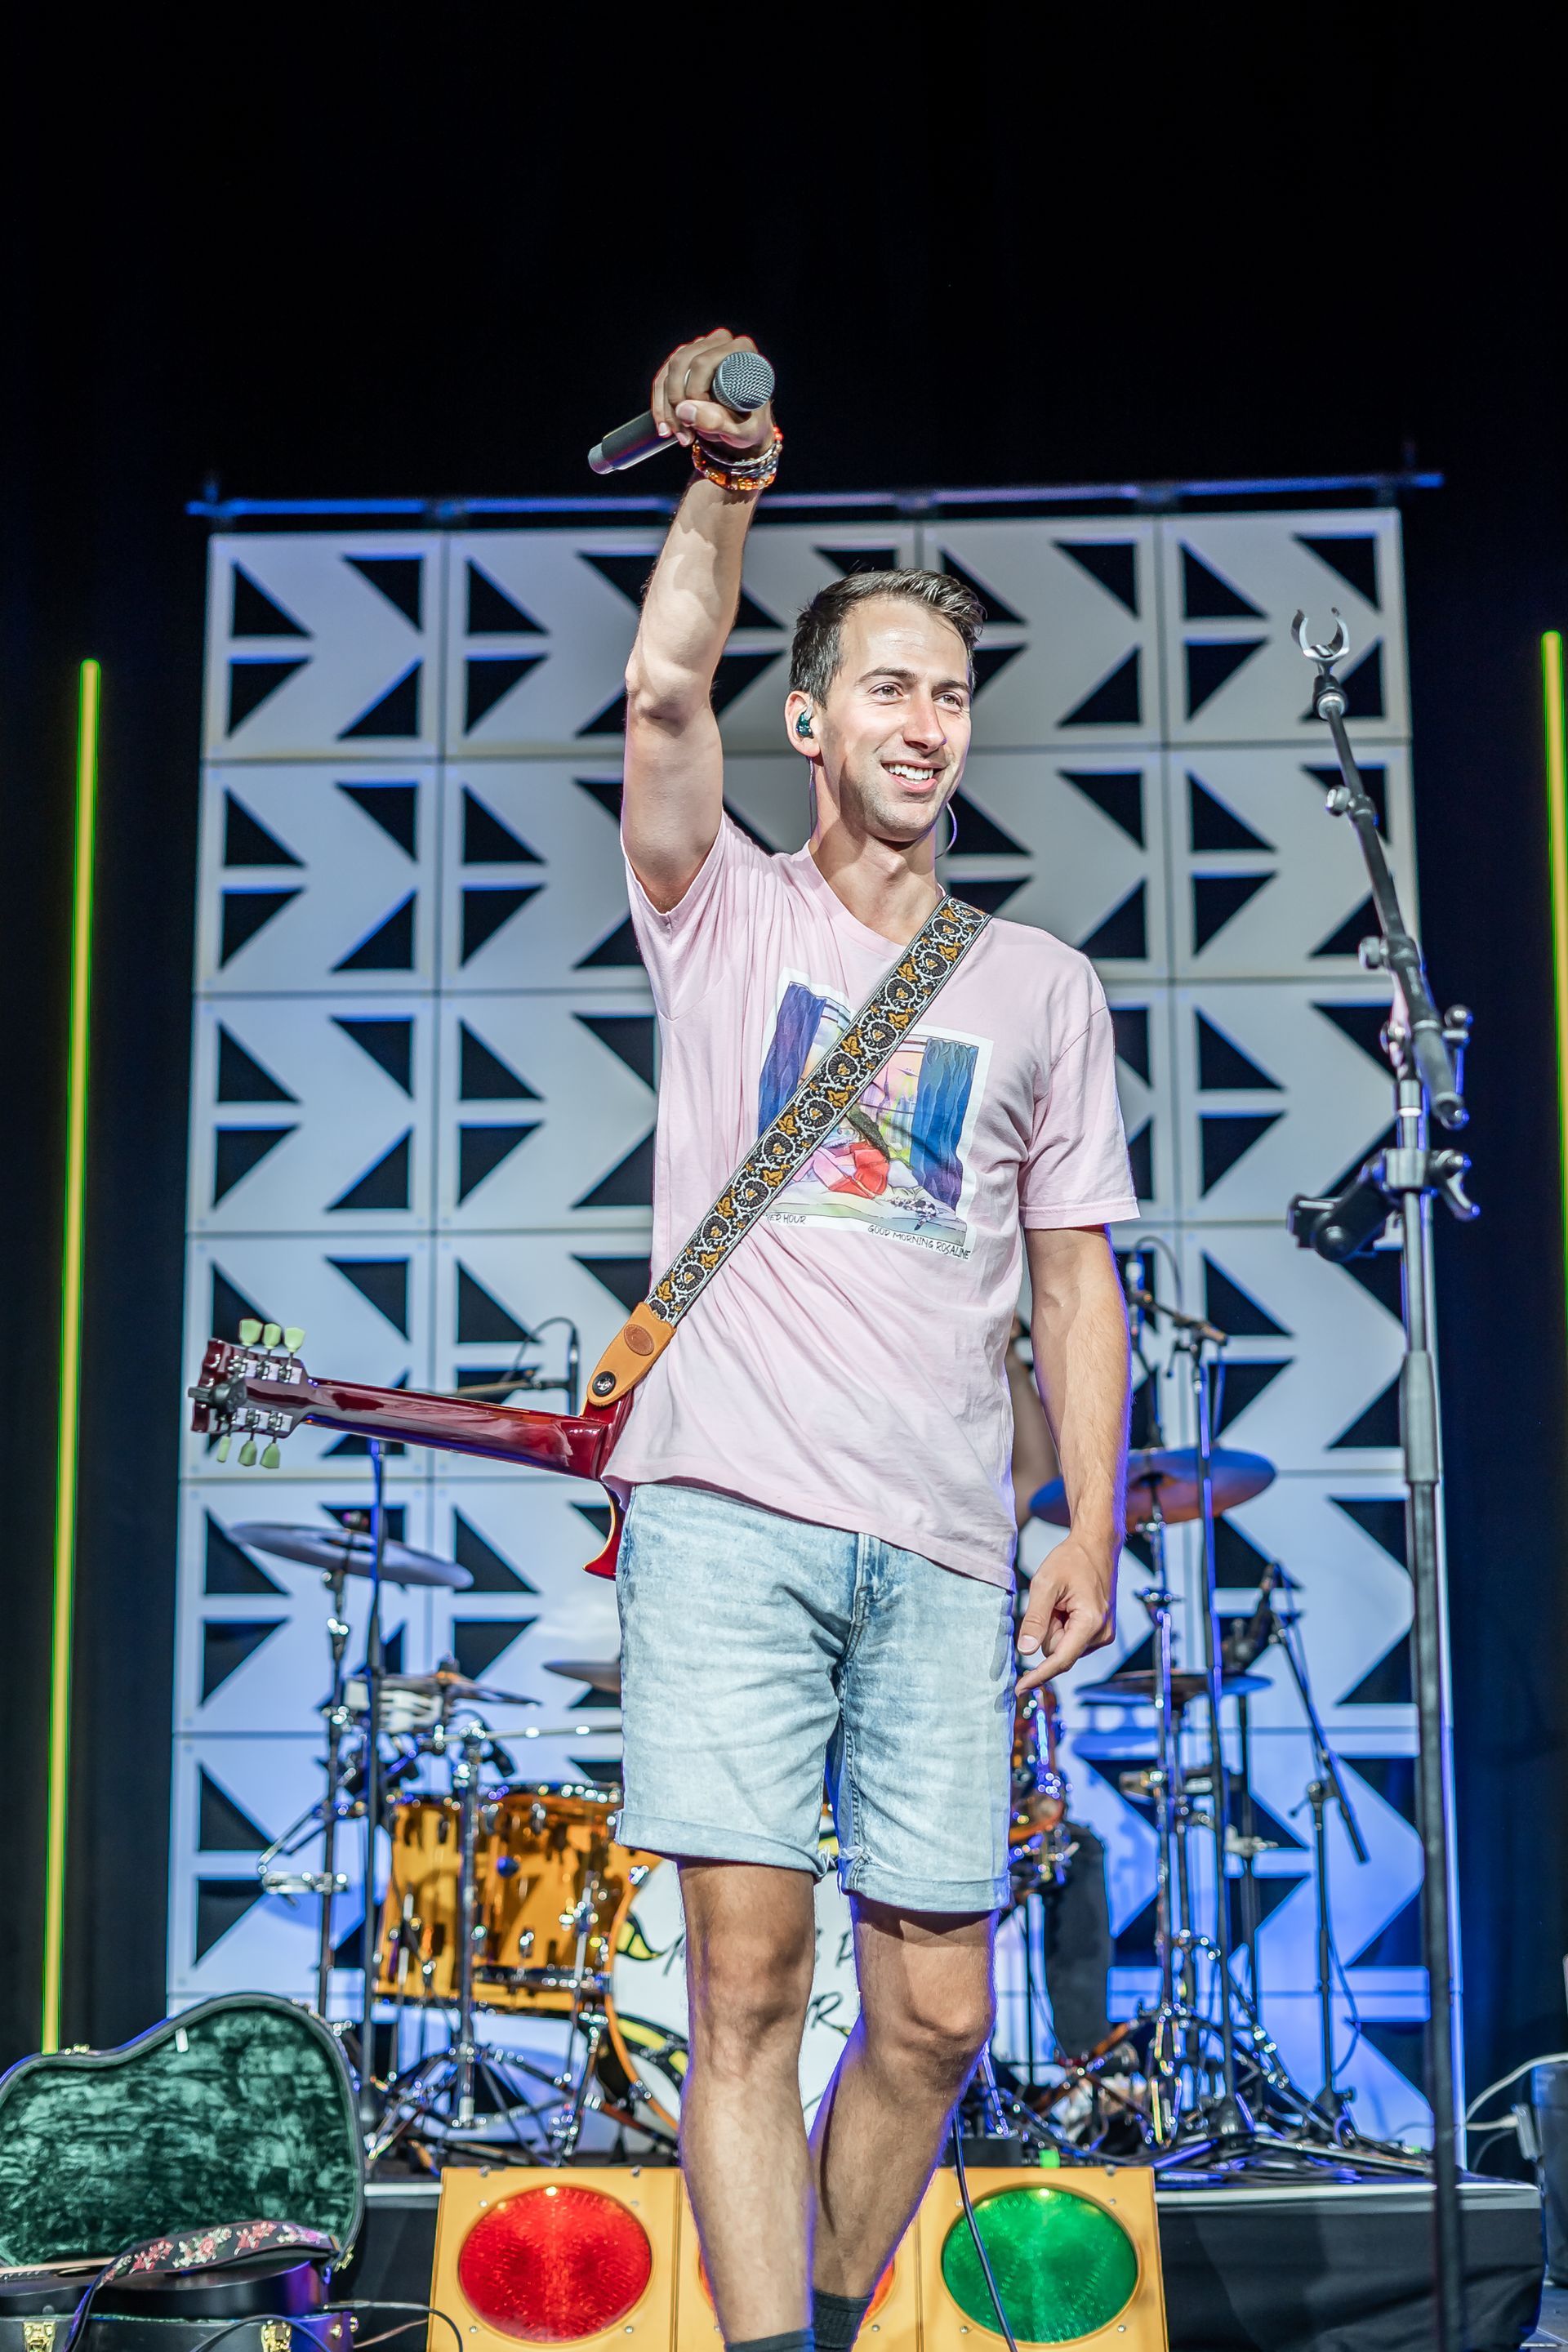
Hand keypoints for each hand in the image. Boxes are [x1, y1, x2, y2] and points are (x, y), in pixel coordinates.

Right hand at [648, 328, 774, 454]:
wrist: (744, 427)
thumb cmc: (749, 425)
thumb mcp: (740, 430)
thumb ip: (717, 421)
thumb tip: (685, 410)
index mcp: (740, 350)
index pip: (703, 363)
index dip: (694, 393)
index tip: (699, 423)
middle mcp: (720, 342)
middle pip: (681, 362)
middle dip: (677, 401)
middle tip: (685, 432)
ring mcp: (700, 348)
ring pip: (669, 371)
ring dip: (667, 407)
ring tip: (678, 435)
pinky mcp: (685, 360)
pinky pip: (663, 379)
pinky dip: (660, 405)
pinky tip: (665, 428)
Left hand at [1015, 1533, 1115, 1691]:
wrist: (1096, 1547)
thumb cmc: (1071, 1560)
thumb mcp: (1045, 1584)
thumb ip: (1035, 1619)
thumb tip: (1024, 1651)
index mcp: (1091, 1623)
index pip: (1060, 1659)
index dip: (1038, 1675)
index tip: (1019, 1689)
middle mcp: (1102, 1635)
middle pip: (1057, 1652)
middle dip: (1047, 1631)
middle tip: (1053, 1602)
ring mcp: (1103, 1635)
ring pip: (1062, 1647)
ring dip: (1056, 1627)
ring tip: (1064, 1601)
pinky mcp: (1100, 1633)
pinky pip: (1070, 1640)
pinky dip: (1063, 1626)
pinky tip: (1069, 1605)